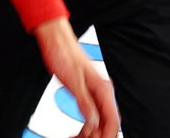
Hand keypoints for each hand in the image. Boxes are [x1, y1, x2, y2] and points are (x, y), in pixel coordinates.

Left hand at [34, 19, 117, 137]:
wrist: (56, 41)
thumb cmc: (64, 54)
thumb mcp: (73, 81)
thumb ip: (84, 103)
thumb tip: (93, 122)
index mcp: (103, 89)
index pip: (113, 120)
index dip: (107, 135)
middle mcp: (102, 92)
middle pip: (107, 123)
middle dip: (97, 136)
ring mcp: (95, 93)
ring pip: (98, 122)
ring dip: (90, 133)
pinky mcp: (86, 94)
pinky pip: (91, 115)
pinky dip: (85, 126)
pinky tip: (78, 132)